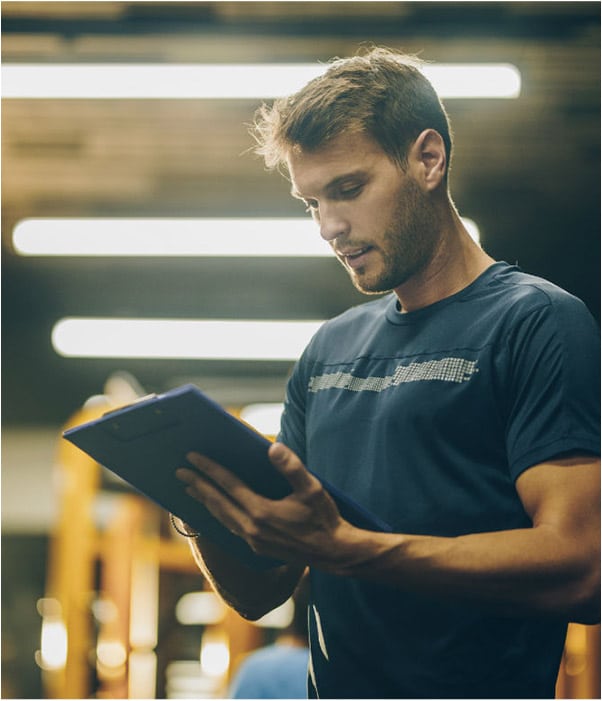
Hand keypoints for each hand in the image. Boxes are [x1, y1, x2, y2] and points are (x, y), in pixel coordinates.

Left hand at [175, 442, 356, 567]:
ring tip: (191, 489)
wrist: (333, 553)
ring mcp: (252, 541)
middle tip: (179, 471)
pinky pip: (230, 527)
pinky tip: (215, 510)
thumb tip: (272, 447)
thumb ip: (291, 467)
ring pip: (221, 517)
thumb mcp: (312, 489)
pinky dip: (218, 515)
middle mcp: (252, 529)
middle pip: (217, 503)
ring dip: (205, 501)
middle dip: (197, 485)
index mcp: (261, 512)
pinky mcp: (257, 549)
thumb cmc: (324, 518)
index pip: (228, 486)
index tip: (192, 456)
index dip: (209, 469)